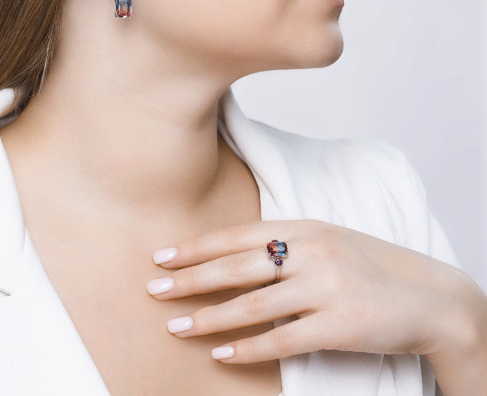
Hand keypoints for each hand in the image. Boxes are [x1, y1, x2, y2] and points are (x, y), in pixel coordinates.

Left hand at [145, 219, 485, 365]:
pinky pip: (281, 339)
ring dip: (208, 318)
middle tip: (154, 290)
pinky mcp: (339, 324)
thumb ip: (285, 245)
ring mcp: (326, 287)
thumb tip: (235, 258)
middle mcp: (312, 252)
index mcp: (305, 228)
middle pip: (237, 266)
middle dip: (190, 279)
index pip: (238, 235)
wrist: (429, 296)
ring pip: (252, 304)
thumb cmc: (371, 265)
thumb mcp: (327, 241)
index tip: (163, 256)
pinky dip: (247, 348)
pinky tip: (221, 354)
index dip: (198, 246)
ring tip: (175, 326)